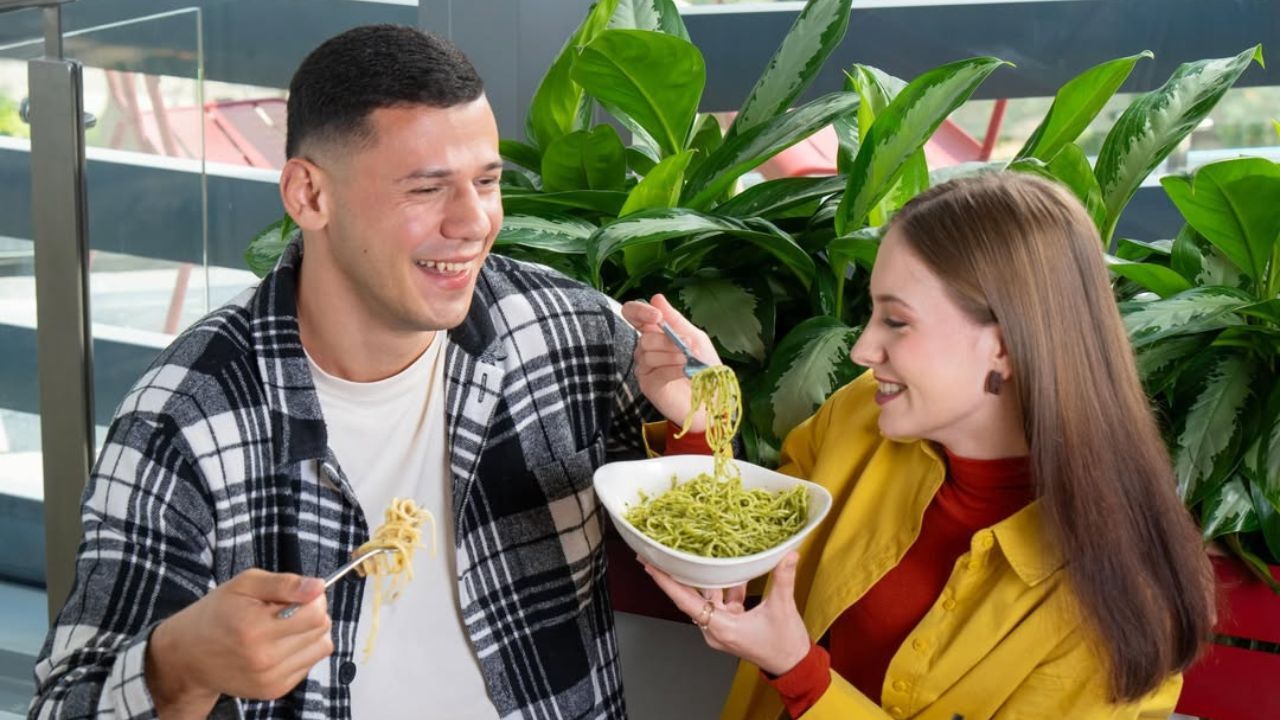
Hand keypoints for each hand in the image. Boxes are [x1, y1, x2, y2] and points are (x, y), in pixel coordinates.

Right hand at [146, 569, 333, 715]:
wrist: (189, 655)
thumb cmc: (217, 613)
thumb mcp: (244, 584)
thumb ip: (284, 583)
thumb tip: (319, 587)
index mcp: (255, 629)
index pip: (316, 613)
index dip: (312, 598)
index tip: (296, 596)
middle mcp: (264, 659)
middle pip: (321, 629)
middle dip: (311, 614)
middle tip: (284, 611)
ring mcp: (270, 679)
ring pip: (321, 648)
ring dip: (309, 634)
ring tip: (282, 628)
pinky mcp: (274, 690)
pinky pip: (309, 665)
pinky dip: (300, 651)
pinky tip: (278, 645)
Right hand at [620, 293, 721, 432]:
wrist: (712, 397)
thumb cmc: (704, 366)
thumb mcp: (695, 337)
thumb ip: (675, 319)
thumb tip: (656, 297)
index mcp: (655, 332)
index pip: (633, 314)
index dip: (639, 311)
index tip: (657, 316)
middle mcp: (645, 349)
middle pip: (645, 337)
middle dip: (668, 341)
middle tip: (687, 348)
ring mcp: (644, 367)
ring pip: (648, 353)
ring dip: (673, 356)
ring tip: (689, 363)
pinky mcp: (647, 384)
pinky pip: (656, 371)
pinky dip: (673, 369)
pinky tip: (685, 372)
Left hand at [642, 552, 810, 675]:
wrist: (793, 665)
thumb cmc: (784, 645)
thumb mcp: (782, 608)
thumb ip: (782, 579)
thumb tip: (788, 554)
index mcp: (721, 628)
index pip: (686, 602)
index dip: (667, 582)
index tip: (650, 566)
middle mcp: (715, 629)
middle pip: (690, 598)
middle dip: (676, 576)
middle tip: (661, 554)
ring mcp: (722, 627)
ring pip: (707, 597)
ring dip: (705, 578)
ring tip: (694, 555)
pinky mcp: (731, 624)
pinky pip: (721, 601)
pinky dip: (725, 586)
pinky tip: (730, 568)